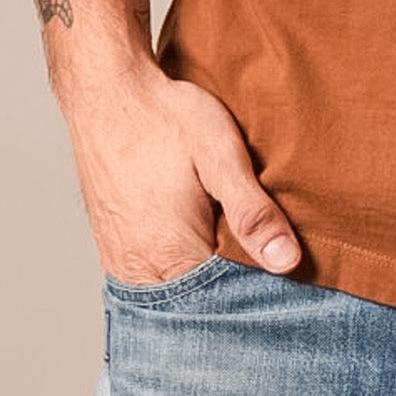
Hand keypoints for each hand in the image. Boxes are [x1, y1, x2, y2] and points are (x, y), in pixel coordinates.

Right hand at [65, 67, 301, 282]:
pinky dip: (181, 269)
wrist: (109, 91)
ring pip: (178, 293)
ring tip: (229, 240)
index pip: (228, 303)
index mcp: (173, 256)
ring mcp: (123, 262)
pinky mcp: (114, 248)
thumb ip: (252, 211)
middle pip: (201, 304)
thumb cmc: (165, 117)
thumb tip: (286, 262)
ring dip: (206, 277)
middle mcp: (141, 271)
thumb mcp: (220, 155)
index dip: (259, 287)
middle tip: (257, 246)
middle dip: (233, 286)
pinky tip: (200, 239)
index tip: (283, 267)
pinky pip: (154, 279)